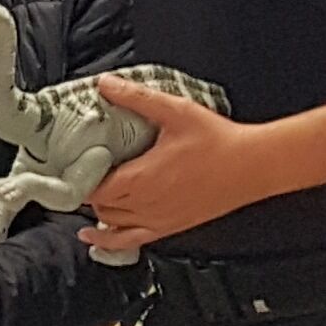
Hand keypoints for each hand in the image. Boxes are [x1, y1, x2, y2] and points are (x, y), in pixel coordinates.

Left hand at [81, 82, 271, 257]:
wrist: (254, 166)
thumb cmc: (219, 141)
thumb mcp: (175, 112)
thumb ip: (137, 98)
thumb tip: (107, 84)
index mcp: (140, 178)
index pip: (91, 187)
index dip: (77, 176)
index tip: (71, 164)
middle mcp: (144, 204)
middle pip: (98, 204)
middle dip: (86, 189)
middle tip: (82, 172)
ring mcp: (157, 219)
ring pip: (110, 223)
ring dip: (97, 209)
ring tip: (88, 194)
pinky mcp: (170, 227)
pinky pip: (129, 242)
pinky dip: (108, 241)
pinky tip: (94, 236)